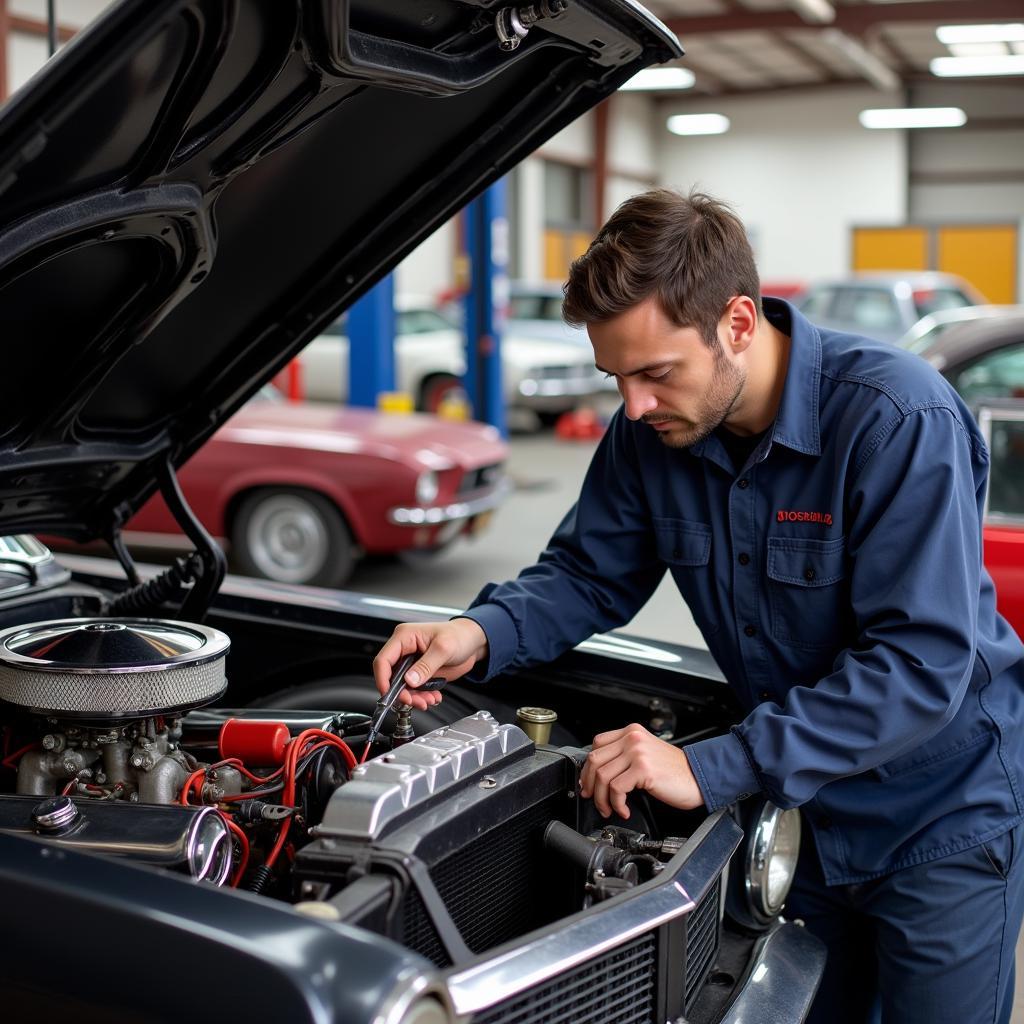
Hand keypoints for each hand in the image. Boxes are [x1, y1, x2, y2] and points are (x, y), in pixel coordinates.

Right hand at [372, 618, 488, 709]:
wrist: (473, 642)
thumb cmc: (460, 635)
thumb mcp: (444, 648)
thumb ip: (426, 665)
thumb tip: (410, 680)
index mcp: (404, 637)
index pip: (383, 660)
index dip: (383, 679)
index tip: (389, 694)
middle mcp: (405, 650)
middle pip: (391, 677)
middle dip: (402, 693)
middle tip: (415, 701)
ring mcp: (412, 663)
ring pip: (402, 687)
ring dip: (414, 698)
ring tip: (429, 700)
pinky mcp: (420, 673)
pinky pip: (414, 690)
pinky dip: (422, 697)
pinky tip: (433, 697)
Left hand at [579, 723, 704, 818]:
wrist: (699, 777)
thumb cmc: (675, 770)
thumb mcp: (646, 754)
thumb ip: (624, 756)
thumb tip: (598, 775)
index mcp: (631, 732)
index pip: (597, 744)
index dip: (588, 766)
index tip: (587, 782)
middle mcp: (633, 738)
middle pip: (595, 760)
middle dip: (589, 784)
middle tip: (592, 799)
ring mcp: (638, 752)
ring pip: (602, 776)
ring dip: (602, 798)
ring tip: (609, 809)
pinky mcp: (644, 769)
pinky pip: (617, 789)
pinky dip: (616, 804)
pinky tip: (624, 809)